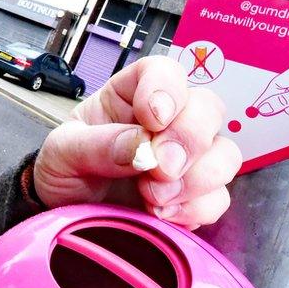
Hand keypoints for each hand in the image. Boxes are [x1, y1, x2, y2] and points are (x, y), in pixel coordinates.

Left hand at [33, 56, 242, 228]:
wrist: (63, 213)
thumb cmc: (63, 171)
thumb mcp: (62, 152)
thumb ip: (97, 145)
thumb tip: (142, 148)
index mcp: (130, 97)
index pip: (164, 72)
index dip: (167, 90)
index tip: (153, 119)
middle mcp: (166, 122)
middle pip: (208, 109)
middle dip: (189, 140)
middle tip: (160, 169)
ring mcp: (186, 160)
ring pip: (225, 155)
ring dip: (196, 179)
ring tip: (152, 199)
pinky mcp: (193, 197)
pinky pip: (218, 198)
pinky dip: (196, 209)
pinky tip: (162, 216)